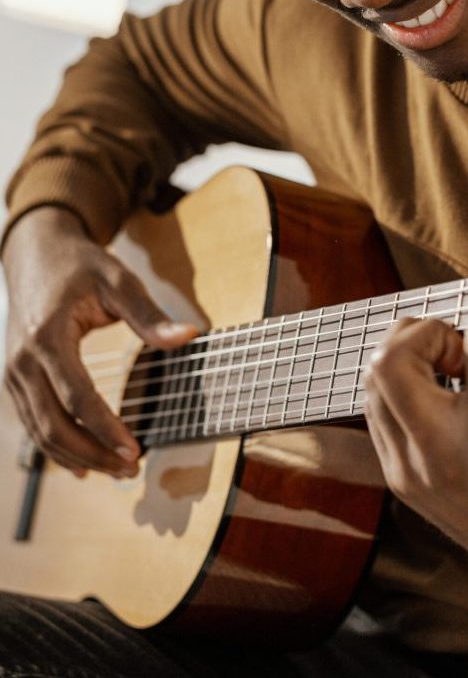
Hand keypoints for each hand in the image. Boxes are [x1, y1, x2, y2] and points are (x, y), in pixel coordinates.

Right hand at [2, 207, 198, 478]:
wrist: (35, 254)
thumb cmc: (81, 266)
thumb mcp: (119, 280)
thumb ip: (150, 314)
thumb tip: (191, 336)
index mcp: (47, 336)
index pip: (77, 396)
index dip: (105, 429)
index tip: (135, 450)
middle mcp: (22, 361)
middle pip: (54, 425)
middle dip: (93, 454)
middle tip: (132, 470)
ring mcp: (13, 374)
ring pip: (40, 432)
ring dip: (78, 458)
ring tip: (118, 472)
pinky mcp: (15, 380)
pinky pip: (33, 424)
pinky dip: (57, 448)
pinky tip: (84, 465)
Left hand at [363, 247, 467, 601]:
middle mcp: (442, 460)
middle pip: (392, 363)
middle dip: (425, 331)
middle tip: (462, 344)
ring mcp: (411, 472)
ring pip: (374, 382)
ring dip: (409, 355)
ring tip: (454, 367)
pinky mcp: (398, 478)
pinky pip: (377, 408)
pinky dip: (402, 383)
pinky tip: (441, 389)